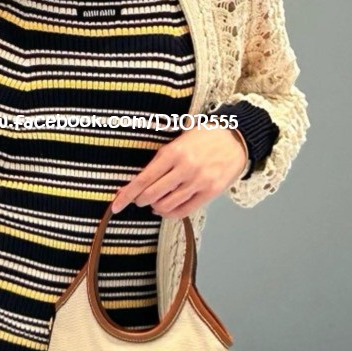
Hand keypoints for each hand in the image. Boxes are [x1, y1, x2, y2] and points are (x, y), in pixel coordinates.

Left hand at [110, 123, 249, 218]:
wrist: (236, 137)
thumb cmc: (204, 137)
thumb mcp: (178, 140)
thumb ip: (160, 160)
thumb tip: (139, 180)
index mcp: (173, 152)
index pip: (143, 179)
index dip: (127, 194)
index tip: (116, 204)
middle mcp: (185, 168)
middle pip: (152, 194)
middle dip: (140, 200)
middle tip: (138, 199)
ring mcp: (198, 181)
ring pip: (167, 204)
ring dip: (155, 206)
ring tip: (154, 203)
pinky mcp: (210, 191)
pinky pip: (184, 210)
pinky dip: (170, 213)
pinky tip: (167, 208)